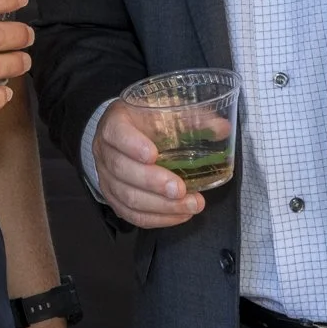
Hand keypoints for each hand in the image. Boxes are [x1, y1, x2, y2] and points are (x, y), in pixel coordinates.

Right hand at [92, 100, 206, 228]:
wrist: (125, 134)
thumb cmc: (147, 120)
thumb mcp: (166, 108)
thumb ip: (193, 117)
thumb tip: (222, 128)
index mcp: (115, 123)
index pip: (117, 133)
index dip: (133, 145)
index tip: (153, 154)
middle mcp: (104, 151)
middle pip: (122, 170)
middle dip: (153, 183)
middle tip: (180, 189)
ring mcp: (106, 177)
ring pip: (128, 197)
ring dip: (161, 205)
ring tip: (190, 205)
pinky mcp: (114, 199)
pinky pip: (132, 215)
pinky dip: (158, 218)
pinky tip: (180, 215)